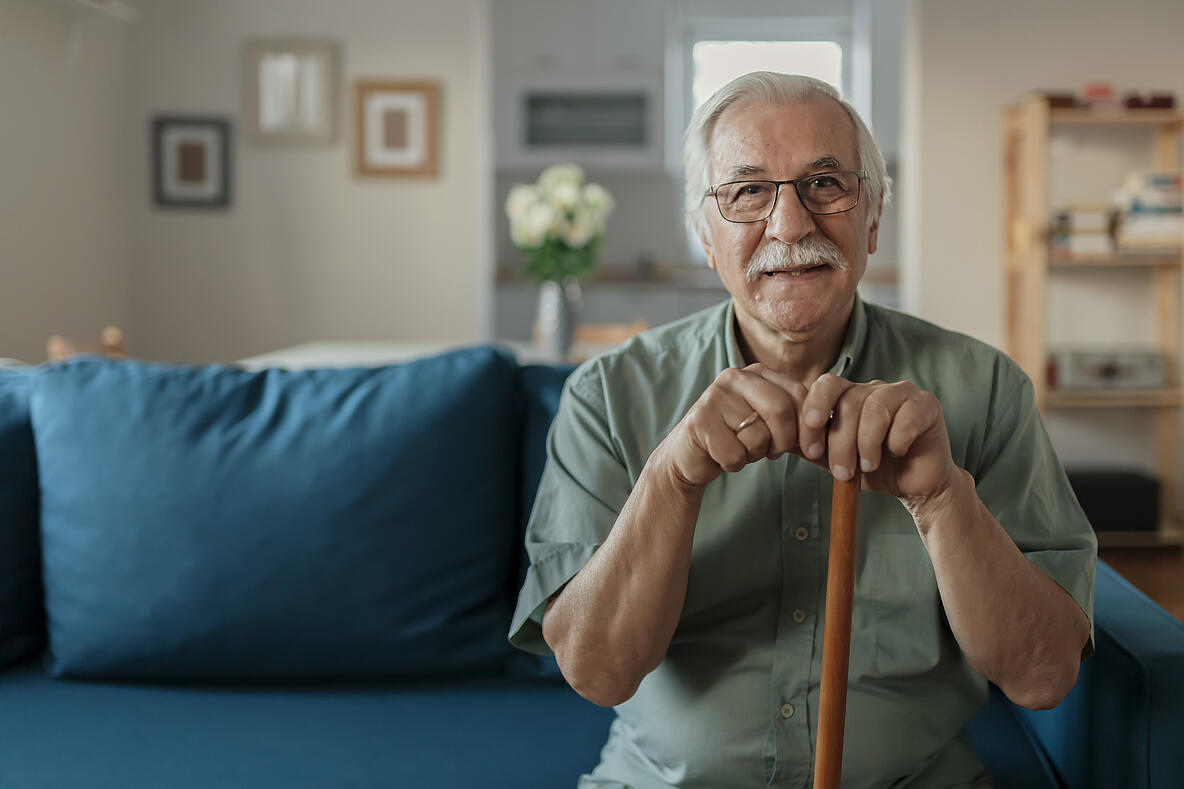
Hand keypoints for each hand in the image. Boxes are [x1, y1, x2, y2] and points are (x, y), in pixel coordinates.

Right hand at [654, 364, 807, 488]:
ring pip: (758, 436)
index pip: (799, 394)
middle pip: (781, 410)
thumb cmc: (738, 438)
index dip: (811, 427)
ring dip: (754, 454)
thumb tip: (840, 430)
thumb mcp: (773, 426)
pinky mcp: (699, 421)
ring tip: (740, 449)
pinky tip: (721, 455)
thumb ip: (802, 423)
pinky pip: (734, 453)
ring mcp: (714, 397)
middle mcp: (735, 377)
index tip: (813, 451)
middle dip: (783, 441)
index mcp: (758, 373)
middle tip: (772, 453)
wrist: (691, 455)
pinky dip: (733, 463)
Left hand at [796, 374, 956, 504]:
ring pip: (875, 408)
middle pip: (849, 402)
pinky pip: (906, 416)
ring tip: (867, 467)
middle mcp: (874, 388)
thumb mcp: (834, 459)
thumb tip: (776, 438)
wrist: (913, 485)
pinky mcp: (926, 405)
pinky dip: (897, 440)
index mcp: (849, 395)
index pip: (826, 385)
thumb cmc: (873, 469)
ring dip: (867, 444)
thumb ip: (810, 446)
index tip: (811, 448)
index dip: (815, 411)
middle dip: (841, 442)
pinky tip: (896, 452)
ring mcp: (902, 393)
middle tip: (842, 472)